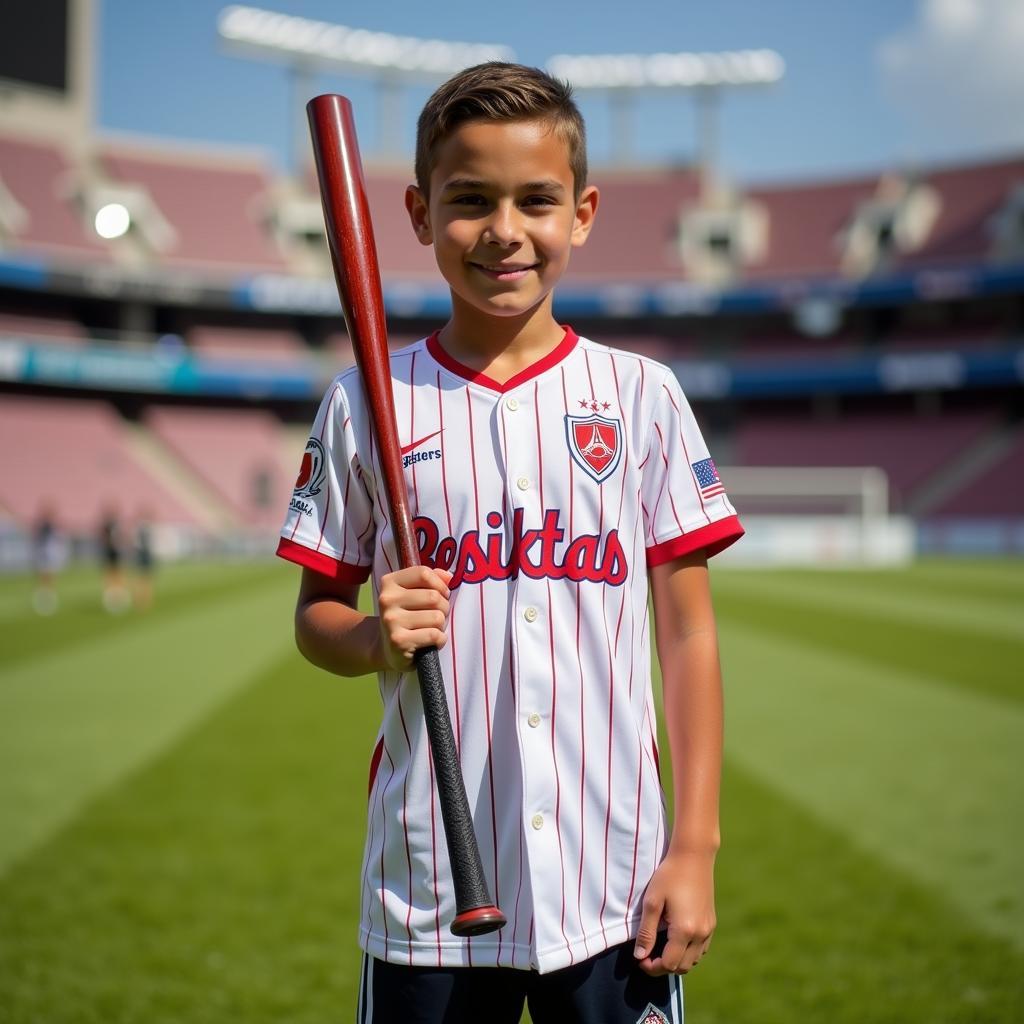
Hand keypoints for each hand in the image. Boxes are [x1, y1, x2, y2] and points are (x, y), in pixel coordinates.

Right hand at [377, 566, 452, 670]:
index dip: (440, 584)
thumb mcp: (413, 593)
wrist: (388, 650)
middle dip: (443, 607)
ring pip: (436, 617)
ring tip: (431, 628)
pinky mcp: (399, 642)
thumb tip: (449, 577)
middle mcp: (387, 600)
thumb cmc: (407, 617)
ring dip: (441, 625)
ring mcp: (391, 621)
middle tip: (437, 615)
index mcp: (389, 582)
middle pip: (433, 597)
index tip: (441, 594)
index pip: (423, 573)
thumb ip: (431, 580)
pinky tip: (431, 642)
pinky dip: (440, 640)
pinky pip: (434, 635)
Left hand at [633, 848, 715, 975]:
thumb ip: (646, 932)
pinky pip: (701, 949)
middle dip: (663, 966)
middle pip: (682, 967)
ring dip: (677, 960)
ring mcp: (708, 929)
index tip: (640, 959)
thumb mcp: (652, 902)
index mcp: (684, 930)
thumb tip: (639, 957)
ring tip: (660, 947)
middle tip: (647, 955)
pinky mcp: (711, 923)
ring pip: (693, 960)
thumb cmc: (669, 875)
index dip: (652, 967)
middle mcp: (700, 934)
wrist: (693, 856)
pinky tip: (675, 939)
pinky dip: (688, 952)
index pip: (668, 964)